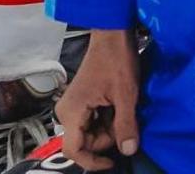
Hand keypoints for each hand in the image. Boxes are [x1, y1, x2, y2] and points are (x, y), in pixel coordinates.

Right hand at [55, 30, 140, 170]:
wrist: (112, 35)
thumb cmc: (116, 59)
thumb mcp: (126, 95)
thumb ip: (126, 125)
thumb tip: (128, 150)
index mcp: (71, 112)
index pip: (74, 150)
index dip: (93, 161)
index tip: (113, 161)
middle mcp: (66, 112)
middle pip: (85, 142)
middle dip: (107, 138)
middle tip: (125, 119)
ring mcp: (72, 106)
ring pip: (90, 132)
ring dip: (109, 127)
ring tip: (122, 107)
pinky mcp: (80, 102)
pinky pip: (92, 121)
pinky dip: (107, 119)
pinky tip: (117, 104)